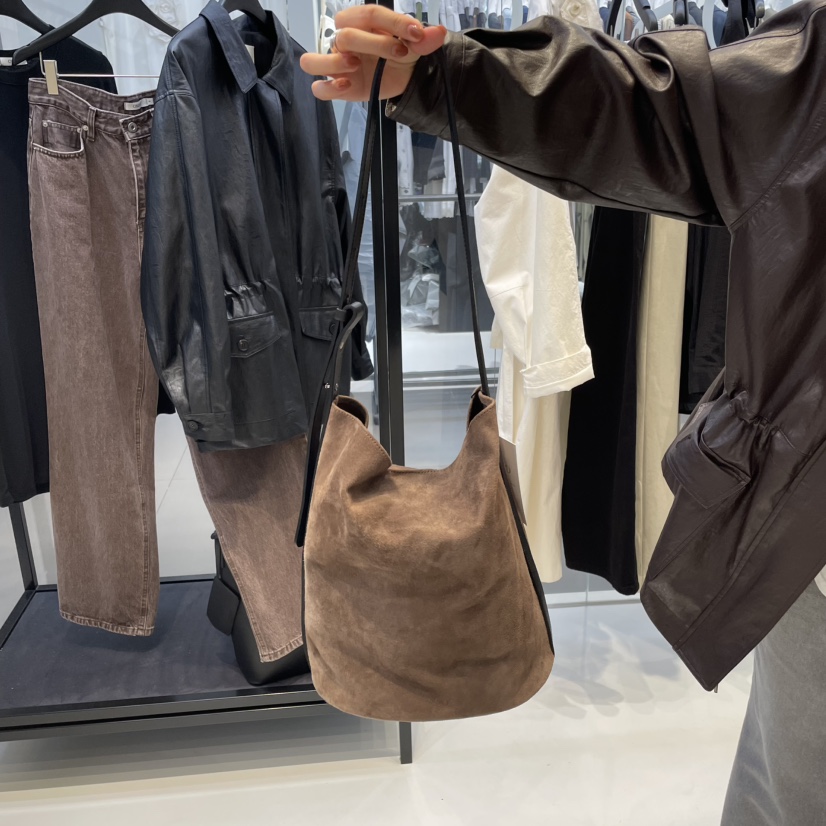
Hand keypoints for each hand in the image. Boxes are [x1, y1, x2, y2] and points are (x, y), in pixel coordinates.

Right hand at [299, 6, 446, 101]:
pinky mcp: (336, 87)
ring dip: (333, 61)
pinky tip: (347, 85)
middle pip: (346, 35)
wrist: (401, 76)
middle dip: (376, 44)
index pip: (370, 14)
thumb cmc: (400, 53)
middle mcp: (344, 40)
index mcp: (361, 22)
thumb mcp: (414, 45)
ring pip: (313, 61)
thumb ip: (424, 39)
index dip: (393, 22)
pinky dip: (328, 87)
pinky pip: (319, 88)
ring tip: (354, 64)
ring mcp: (336, 64)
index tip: (416, 33)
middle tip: (399, 52)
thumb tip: (438, 32)